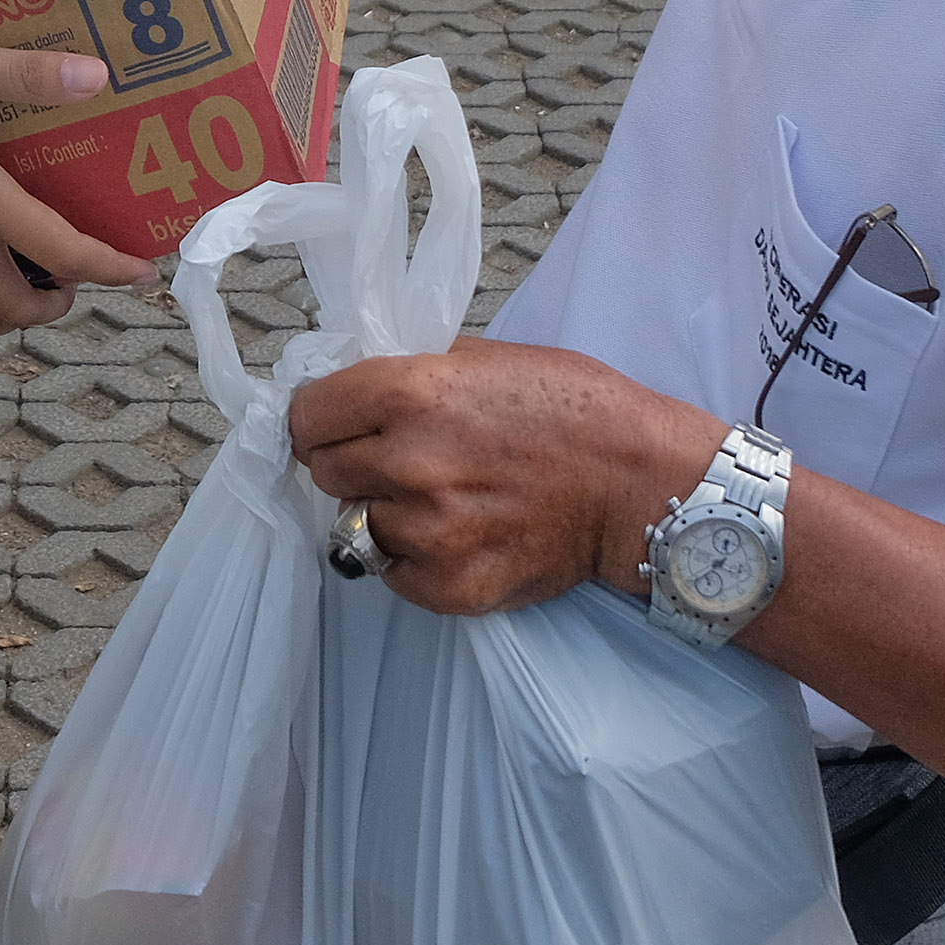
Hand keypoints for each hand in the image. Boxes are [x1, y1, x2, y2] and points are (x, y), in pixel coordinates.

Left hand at [289, 338, 716, 615]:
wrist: (639, 483)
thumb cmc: (569, 407)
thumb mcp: (479, 359)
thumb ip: (404, 379)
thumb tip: (343, 400)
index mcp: (409, 394)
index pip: (306, 417)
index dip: (320, 420)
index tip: (338, 426)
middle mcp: (409, 463)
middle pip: (324, 472)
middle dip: (353, 464)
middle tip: (400, 461)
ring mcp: (429, 532)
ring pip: (359, 524)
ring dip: (388, 513)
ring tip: (445, 499)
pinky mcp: (450, 586)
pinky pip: (394, 572)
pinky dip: (415, 558)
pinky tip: (461, 535)